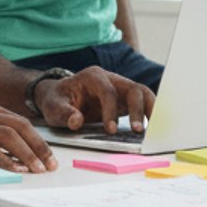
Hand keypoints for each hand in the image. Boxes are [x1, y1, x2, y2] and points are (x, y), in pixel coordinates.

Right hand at [0, 100, 56, 173]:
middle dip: (40, 146)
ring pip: (9, 137)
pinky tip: (16, 170)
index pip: (19, 121)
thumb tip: (9, 151)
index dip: (37, 139)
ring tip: (38, 170)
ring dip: (28, 154)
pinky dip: (7, 161)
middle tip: (51, 164)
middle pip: (20, 126)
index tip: (48, 155)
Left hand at [34, 67, 154, 133]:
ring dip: (150, 110)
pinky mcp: (124, 100)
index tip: (110, 130)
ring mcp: (119, 88)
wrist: (59, 97)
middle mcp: (110, 79)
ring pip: (142, 93)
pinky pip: (142, 104)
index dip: (110, 111)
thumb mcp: (53, 107)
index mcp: (92, 76)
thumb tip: (76, 121)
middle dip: (137, 109)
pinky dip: (149, 114)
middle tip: (137, 130)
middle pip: (132, 89)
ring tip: (154, 130)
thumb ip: (64, 113)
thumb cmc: (57, 100)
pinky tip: (152, 129)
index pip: (107, 91)